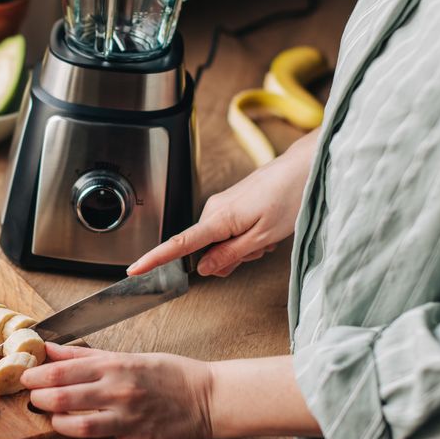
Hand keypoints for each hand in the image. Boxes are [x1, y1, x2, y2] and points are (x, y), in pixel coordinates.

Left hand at [21, 343, 215, 438]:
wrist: (209, 396)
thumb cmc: (169, 373)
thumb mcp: (127, 355)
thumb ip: (84, 356)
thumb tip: (50, 349)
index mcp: (116, 366)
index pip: (63, 371)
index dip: (36, 375)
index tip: (25, 377)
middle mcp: (120, 392)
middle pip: (64, 398)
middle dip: (41, 399)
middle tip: (35, 399)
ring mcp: (130, 420)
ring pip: (80, 427)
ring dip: (60, 425)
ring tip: (57, 420)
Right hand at [127, 131, 318, 276]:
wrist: (304, 168)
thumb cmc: (289, 197)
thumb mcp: (263, 237)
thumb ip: (230, 255)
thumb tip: (204, 269)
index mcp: (219, 218)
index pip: (180, 244)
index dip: (156, 259)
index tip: (135, 269)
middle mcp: (214, 209)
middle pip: (206, 250)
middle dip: (230, 258)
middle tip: (258, 251)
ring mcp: (222, 205)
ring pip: (220, 242)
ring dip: (242, 248)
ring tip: (266, 237)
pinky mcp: (231, 203)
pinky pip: (229, 230)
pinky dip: (245, 237)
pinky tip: (265, 229)